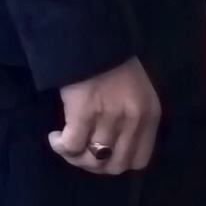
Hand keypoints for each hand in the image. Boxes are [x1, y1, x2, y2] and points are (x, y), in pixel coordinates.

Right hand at [50, 59, 160, 176]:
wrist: (93, 40)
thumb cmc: (113, 64)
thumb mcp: (137, 93)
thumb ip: (133, 119)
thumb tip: (113, 144)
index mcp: (150, 116)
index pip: (139, 160)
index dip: (116, 163)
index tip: (101, 154)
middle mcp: (133, 121)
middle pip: (115, 165)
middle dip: (94, 165)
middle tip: (79, 153)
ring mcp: (109, 118)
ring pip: (92, 159)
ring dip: (74, 157)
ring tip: (64, 144)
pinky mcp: (84, 113)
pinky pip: (72, 146)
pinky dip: (61, 147)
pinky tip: (55, 137)